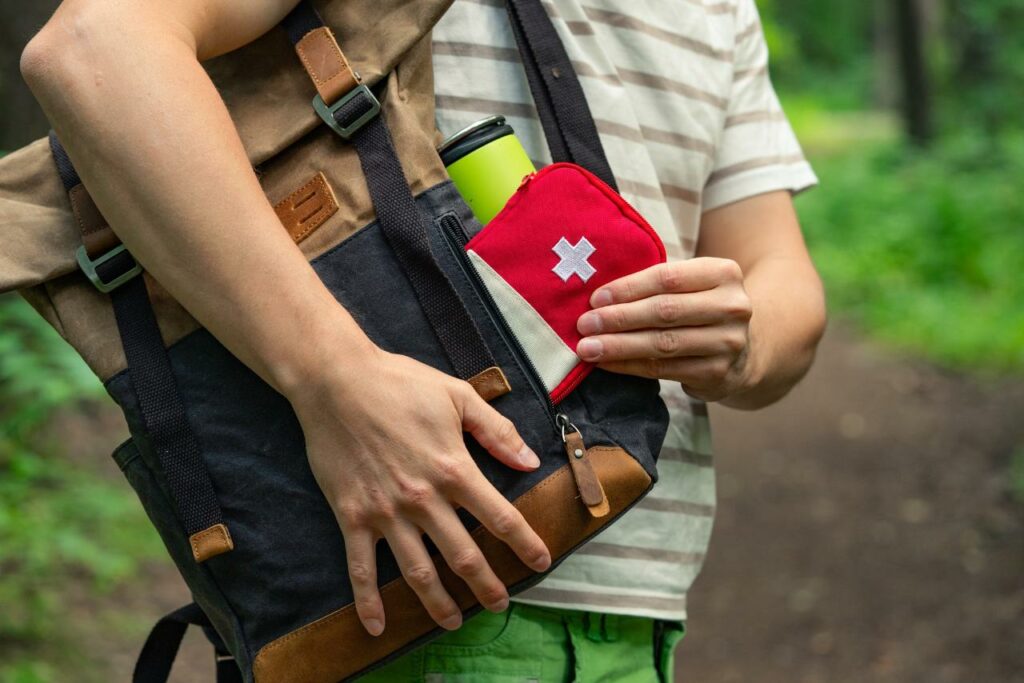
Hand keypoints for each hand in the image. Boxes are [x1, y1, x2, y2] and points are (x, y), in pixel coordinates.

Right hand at [289, 348, 551, 636]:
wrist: (336, 382)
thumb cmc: (399, 383)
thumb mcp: (458, 395)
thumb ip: (496, 431)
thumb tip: (529, 461)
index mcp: (454, 468)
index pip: (500, 517)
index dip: (525, 543)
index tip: (542, 562)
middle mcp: (424, 499)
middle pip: (464, 555)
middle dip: (486, 585)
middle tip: (500, 605)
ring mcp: (386, 513)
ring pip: (418, 572)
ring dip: (439, 603)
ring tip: (454, 622)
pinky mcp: (352, 517)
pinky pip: (361, 568)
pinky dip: (368, 600)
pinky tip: (376, 626)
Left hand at [575, 258, 755, 401]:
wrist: (744, 350)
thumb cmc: (701, 309)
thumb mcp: (692, 286)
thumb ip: (657, 286)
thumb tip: (598, 297)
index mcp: (723, 273)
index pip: (667, 278)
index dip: (628, 288)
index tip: (595, 298)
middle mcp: (732, 307)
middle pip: (664, 311)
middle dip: (619, 318)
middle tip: (584, 324)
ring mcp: (728, 343)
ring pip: (662, 344)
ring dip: (619, 345)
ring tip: (587, 347)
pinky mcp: (717, 373)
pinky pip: (662, 369)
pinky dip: (629, 365)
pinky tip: (606, 363)